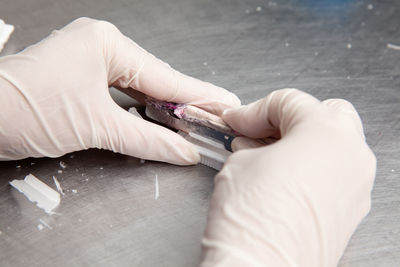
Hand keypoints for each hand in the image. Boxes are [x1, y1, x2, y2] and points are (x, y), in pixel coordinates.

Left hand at [0, 17, 239, 163]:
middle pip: (155, 78)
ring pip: (140, 84)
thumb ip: (146, 140)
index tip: (225, 103)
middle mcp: (102, 45)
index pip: (164, 76)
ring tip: (196, 116)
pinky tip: (160, 115)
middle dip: (185, 100)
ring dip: (165, 104)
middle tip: (216, 113)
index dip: (198, 95)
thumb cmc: (28, 110)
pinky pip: (123, 90)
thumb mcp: (96, 127)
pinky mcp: (83, 75)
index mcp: (108, 44)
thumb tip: (182, 153)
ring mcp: (91, 58)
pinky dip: (142, 106)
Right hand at [201, 89, 375, 265]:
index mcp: (327, 132)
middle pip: (325, 115)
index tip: (236, 121)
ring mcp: (358, 186)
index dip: (254, 109)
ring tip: (266, 157)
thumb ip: (252, 144)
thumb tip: (253, 143)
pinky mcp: (351, 212)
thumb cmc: (252, 219)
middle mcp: (353, 155)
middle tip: (258, 133)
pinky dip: (312, 168)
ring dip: (300, 144)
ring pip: (333, 146)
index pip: (289, 102)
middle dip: (288, 120)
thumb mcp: (240, 162)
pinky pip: (335, 175)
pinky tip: (283, 180)